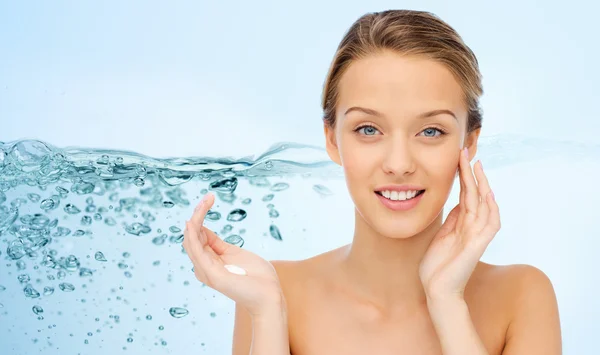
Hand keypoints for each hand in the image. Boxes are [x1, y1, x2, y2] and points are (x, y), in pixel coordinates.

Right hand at [183, 193, 284, 316]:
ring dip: (195, 219)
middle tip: (208, 197)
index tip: (209, 198)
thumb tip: (203, 229)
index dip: (201, 216)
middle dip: (197, 214)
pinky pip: (197, 251)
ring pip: (191, 241)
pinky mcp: (212, 273)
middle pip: (192, 236)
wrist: (269, 295)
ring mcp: (206, 270)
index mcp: (210, 261)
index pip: (198, 235)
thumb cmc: (257, 277)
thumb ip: (218, 244)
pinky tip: (193, 222)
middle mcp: (204, 266)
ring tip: (202, 204)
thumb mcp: (235, 253)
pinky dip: (193, 235)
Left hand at [419, 147, 500, 299]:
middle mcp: (472, 228)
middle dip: (473, 174)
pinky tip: (488, 195)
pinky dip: (490, 210)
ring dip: (482, 185)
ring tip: (476, 166)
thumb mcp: (442, 235)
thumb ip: (453, 220)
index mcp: (462, 224)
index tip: (461, 157)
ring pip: (485, 206)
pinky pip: (489, 225)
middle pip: (476, 195)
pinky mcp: (476, 246)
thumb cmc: (437, 266)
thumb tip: (458, 201)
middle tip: (468, 152)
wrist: (436, 290)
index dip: (465, 176)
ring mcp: (476, 237)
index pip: (466, 195)